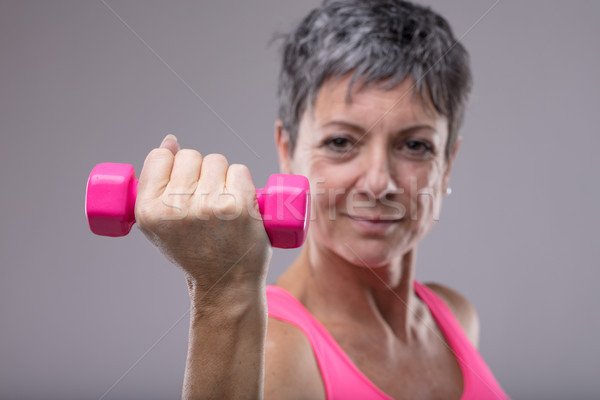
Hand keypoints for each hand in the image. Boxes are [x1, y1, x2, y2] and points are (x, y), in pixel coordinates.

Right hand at [135, 134, 271, 296]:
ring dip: (222, 176)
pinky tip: (239, 202)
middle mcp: (176, 208)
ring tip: (222, 204)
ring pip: (217, 161)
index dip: (174, 164)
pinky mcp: (238, 206)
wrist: (226, 283)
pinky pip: (239, 170)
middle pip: (191, 156)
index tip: (183, 182)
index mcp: (148, 211)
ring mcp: (208, 206)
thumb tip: (170, 141)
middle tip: (205, 199)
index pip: (160, 157)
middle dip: (200, 171)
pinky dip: (242, 182)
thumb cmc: (194, 250)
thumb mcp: (161, 224)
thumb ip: (158, 184)